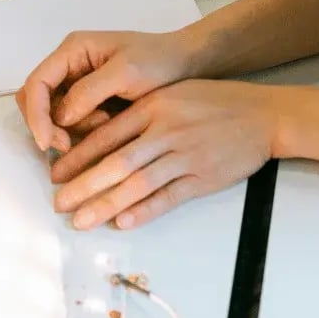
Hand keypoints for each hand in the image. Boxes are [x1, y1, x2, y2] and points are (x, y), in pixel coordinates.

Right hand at [15, 30, 202, 152]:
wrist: (188, 65)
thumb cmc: (159, 62)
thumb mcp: (126, 72)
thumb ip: (89, 91)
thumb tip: (60, 118)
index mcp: (73, 50)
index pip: (36, 83)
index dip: (36, 114)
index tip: (47, 142)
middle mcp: (69, 65)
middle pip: (36, 100)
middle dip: (47, 125)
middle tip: (68, 147)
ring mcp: (77, 83)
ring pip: (53, 115)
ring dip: (69, 129)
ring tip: (104, 125)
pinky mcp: (89, 101)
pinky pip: (72, 121)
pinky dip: (82, 131)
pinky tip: (108, 128)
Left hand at [51, 80, 299, 230]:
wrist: (263, 114)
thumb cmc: (213, 102)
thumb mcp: (170, 94)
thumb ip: (137, 114)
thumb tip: (97, 138)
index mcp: (152, 107)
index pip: (106, 135)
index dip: (77, 157)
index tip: (55, 173)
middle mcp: (165, 130)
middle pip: (116, 163)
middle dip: (83, 185)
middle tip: (59, 202)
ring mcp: (185, 155)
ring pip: (138, 184)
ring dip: (106, 204)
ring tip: (81, 220)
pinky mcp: (204, 178)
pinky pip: (169, 198)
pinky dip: (145, 211)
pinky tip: (123, 222)